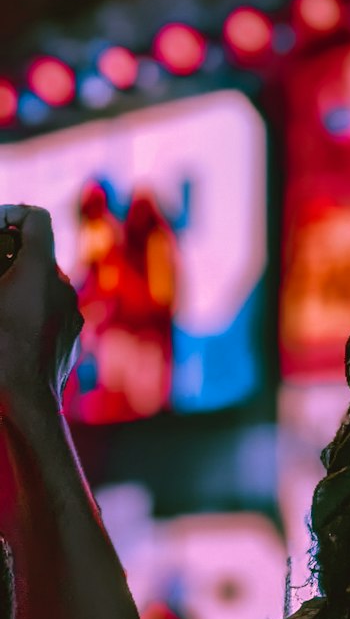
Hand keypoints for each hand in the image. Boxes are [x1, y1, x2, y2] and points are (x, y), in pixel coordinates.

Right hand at [0, 205, 82, 414]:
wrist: (25, 404)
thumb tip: (4, 272)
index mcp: (39, 269)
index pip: (36, 218)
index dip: (13, 214)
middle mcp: (61, 286)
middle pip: (37, 253)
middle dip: (9, 255)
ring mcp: (71, 313)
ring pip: (43, 284)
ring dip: (19, 285)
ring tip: (1, 303)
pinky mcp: (73, 337)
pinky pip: (51, 311)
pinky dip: (31, 310)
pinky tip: (12, 330)